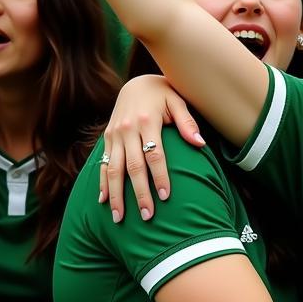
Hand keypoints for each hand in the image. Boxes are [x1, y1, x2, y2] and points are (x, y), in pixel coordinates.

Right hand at [100, 76, 203, 221]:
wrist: (136, 83)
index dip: (159, 176)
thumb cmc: (164, 94)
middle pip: (132, 167)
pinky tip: (104, 201)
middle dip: (139, 193)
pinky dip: (102, 183)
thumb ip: (187, 122)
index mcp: (147, 121)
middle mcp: (127, 129)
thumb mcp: (178, 101)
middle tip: (147, 216)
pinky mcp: (107, 137)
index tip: (165, 196)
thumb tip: (200, 143)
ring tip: (119, 218)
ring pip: (113, 169)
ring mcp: (114, 134)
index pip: (154, 154)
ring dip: (116, 195)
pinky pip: (103, 163)